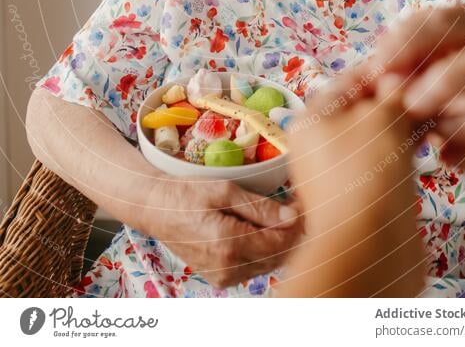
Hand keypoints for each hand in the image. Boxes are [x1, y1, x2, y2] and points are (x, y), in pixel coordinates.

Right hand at [140, 176, 303, 288]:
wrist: (155, 208)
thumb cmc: (186, 193)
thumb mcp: (224, 190)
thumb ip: (260, 207)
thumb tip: (292, 216)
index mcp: (229, 244)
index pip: (280, 242)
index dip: (297, 223)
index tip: (304, 204)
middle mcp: (228, 268)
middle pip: (278, 256)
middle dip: (291, 232)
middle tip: (297, 206)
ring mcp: (223, 277)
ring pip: (268, 264)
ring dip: (279, 241)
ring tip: (281, 214)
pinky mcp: (219, 278)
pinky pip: (253, 267)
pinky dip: (263, 250)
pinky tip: (262, 229)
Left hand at [280, 73, 424, 296]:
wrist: (369, 249)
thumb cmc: (368, 172)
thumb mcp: (382, 117)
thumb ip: (394, 91)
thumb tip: (400, 79)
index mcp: (312, 117)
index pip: (351, 78)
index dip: (385, 69)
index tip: (417, 66)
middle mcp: (320, 143)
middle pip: (364, 107)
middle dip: (398, 99)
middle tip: (431, 94)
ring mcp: (341, 171)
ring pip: (378, 135)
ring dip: (406, 124)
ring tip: (435, 117)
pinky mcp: (364, 194)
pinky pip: (386, 160)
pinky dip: (406, 150)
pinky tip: (430, 143)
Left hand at [359, 4, 464, 176]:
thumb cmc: (450, 85)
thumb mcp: (423, 65)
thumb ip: (396, 67)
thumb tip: (372, 78)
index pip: (449, 20)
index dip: (412, 38)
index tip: (381, 64)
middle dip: (445, 80)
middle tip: (410, 103)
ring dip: (451, 125)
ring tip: (429, 132)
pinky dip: (463, 156)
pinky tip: (445, 153)